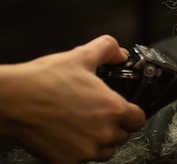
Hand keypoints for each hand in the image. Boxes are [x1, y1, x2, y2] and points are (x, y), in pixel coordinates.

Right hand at [0, 35, 145, 162]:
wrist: (13, 100)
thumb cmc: (45, 80)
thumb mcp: (82, 55)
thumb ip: (107, 49)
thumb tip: (119, 53)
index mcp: (112, 108)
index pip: (139, 119)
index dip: (133, 113)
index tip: (126, 110)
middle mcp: (103, 133)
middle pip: (123, 136)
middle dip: (115, 126)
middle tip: (100, 115)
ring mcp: (85, 150)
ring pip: (105, 152)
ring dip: (100, 141)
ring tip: (85, 126)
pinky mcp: (66, 162)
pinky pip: (82, 161)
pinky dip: (79, 151)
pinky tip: (69, 136)